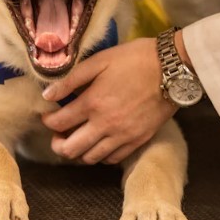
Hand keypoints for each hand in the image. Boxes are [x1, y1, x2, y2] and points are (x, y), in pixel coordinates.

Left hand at [41, 38, 177, 163]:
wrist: (171, 68)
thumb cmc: (133, 60)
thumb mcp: (99, 61)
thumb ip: (71, 80)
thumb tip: (47, 95)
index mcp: (93, 103)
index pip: (59, 123)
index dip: (47, 121)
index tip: (47, 116)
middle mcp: (105, 124)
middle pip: (70, 149)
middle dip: (57, 144)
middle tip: (57, 134)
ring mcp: (123, 136)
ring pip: (90, 158)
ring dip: (77, 151)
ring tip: (76, 139)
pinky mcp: (138, 140)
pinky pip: (112, 159)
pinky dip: (99, 155)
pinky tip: (98, 143)